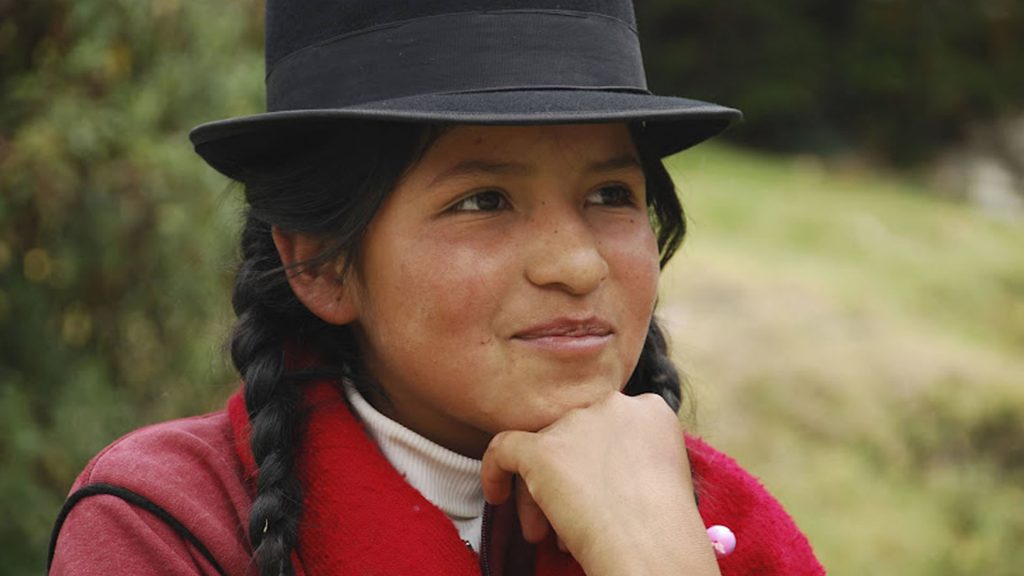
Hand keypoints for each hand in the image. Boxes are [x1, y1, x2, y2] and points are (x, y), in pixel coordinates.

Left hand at [480, 392, 720, 575]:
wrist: (654, 547)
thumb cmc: (667, 529)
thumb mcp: (667, 475)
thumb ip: (636, 456)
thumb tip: (605, 472)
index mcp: (651, 410)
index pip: (610, 425)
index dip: (601, 457)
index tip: (602, 488)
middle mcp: (613, 405)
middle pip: (576, 435)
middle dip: (574, 475)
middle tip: (577, 515)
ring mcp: (576, 423)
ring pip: (545, 449)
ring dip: (544, 489)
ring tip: (551, 533)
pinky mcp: (543, 450)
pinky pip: (504, 449)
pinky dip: (495, 471)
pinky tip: (497, 495)